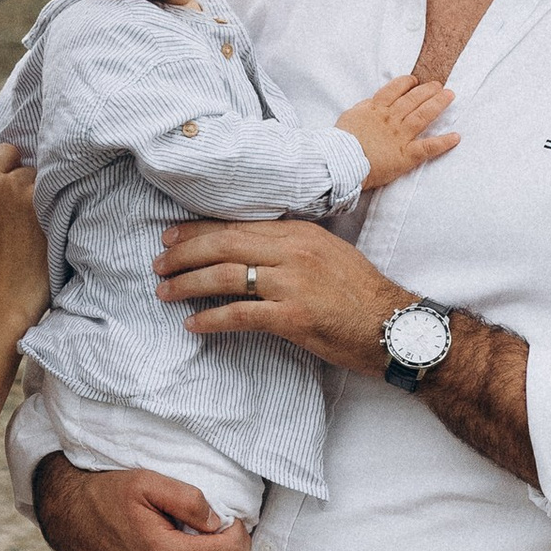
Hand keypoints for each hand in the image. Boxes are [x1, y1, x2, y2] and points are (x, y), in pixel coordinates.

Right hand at [0, 138, 48, 339]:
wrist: (4, 297)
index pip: (6, 150)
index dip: (11, 172)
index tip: (13, 197)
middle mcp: (1, 179)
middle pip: (28, 165)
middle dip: (28, 184)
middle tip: (24, 217)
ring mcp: (26, 191)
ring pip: (45, 179)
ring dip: (46, 195)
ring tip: (38, 226)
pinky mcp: (48, 206)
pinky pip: (62, 192)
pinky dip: (60, 206)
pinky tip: (53, 227)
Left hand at [155, 214, 404, 377]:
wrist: (392, 326)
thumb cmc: (360, 294)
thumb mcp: (327, 254)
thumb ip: (290, 247)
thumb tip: (249, 249)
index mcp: (300, 232)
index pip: (238, 224)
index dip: (199, 229)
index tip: (172, 235)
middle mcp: (293, 251)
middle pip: (224, 244)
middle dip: (185, 252)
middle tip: (159, 261)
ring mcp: (292, 283)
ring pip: (225, 275)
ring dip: (188, 284)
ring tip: (164, 291)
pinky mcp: (291, 316)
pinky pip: (240, 314)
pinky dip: (211, 318)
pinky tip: (192, 324)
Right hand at [337, 72, 457, 190]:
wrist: (341, 161)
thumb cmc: (341, 141)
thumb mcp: (349, 116)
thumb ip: (363, 108)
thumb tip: (371, 103)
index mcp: (376, 109)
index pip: (395, 89)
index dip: (406, 83)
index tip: (414, 80)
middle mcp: (391, 119)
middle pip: (413, 99)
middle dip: (428, 90)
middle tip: (439, 85)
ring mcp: (400, 136)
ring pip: (423, 115)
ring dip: (438, 104)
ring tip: (449, 96)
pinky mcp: (407, 155)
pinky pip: (428, 147)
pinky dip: (444, 142)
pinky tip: (456, 137)